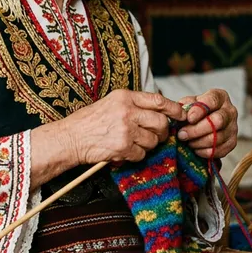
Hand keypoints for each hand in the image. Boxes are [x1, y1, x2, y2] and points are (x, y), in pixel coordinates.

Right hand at [64, 90, 184, 164]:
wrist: (70, 138)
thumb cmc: (89, 122)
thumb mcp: (111, 103)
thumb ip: (134, 105)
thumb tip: (160, 112)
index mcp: (125, 97)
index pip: (158, 100)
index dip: (174, 109)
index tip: (181, 115)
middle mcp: (127, 111)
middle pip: (161, 122)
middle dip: (162, 132)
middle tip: (156, 136)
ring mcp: (125, 129)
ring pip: (153, 141)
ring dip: (147, 145)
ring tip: (133, 143)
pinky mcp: (122, 146)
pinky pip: (141, 154)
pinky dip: (135, 155)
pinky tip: (124, 151)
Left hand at [175, 89, 237, 159]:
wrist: (202, 124)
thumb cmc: (194, 112)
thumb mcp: (188, 104)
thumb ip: (184, 106)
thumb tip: (181, 114)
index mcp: (220, 97)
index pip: (213, 101)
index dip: (200, 110)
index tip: (189, 118)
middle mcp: (230, 111)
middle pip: (218, 121)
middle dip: (197, 130)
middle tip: (182, 134)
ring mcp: (233, 127)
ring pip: (217, 137)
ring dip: (198, 142)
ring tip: (187, 142)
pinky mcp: (232, 142)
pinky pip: (219, 150)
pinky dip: (204, 152)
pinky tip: (195, 149)